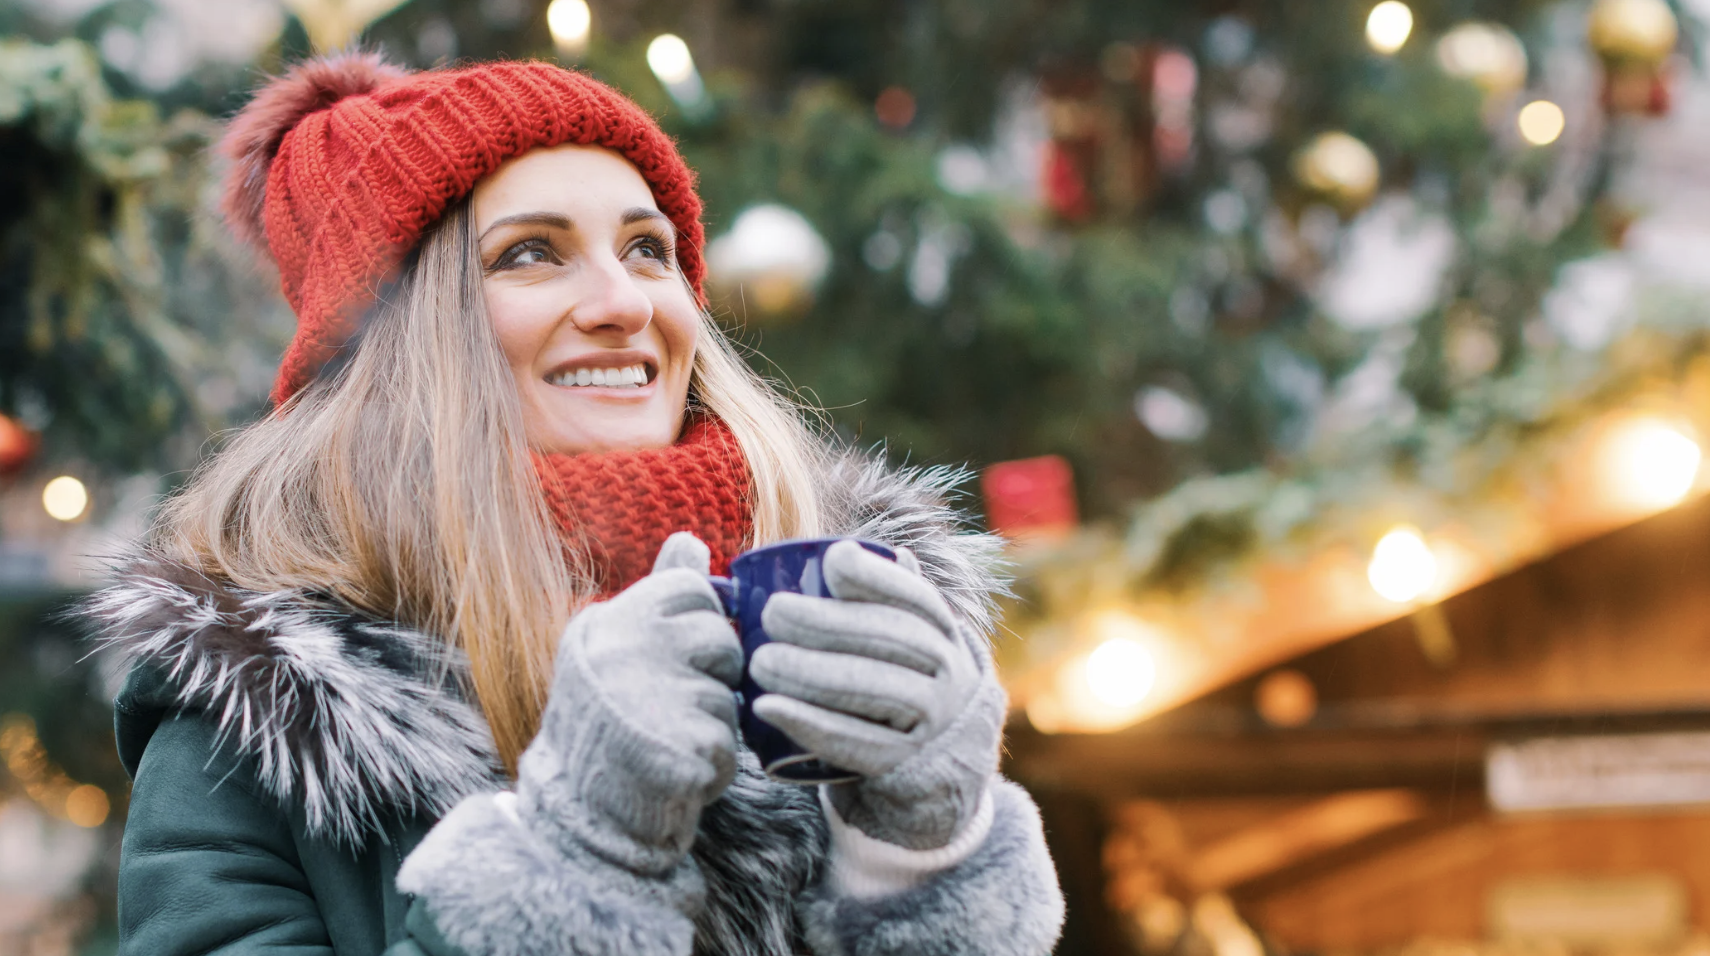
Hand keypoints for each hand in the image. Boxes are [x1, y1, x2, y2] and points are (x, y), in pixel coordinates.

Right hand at [516, 532, 742, 876]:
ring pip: (728, 694)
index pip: (693, 588)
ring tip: (666, 739)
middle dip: (711, 674)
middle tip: (668, 704)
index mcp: (611, 621)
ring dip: (711, 722)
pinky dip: (714, 764)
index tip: (673, 655)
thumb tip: (691, 538)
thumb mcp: (618, 646)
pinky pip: (730, 742)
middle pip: (720, 639)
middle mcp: (628, 650)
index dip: (698, 624)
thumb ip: (659, 592)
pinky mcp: (686, 747)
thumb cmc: (605, 721)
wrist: (577, 812)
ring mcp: (655, 698)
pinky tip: (676, 770)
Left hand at [749, 540, 1005, 849]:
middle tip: (772, 612)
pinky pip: (857, 743)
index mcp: (942, 631)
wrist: (939, 763)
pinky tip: (767, 707)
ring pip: (875, 689)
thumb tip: (839, 550)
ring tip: (760, 661)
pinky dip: (809, 724)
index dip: (877, 576)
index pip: (915, 597)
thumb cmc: (901, 681)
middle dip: (827, 622)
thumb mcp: (907, 639)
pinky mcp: (904, 764)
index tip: (832, 563)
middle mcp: (947, 672)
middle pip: (890, 640)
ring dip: (812, 673)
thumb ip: (881, 599)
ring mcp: (932, 720)